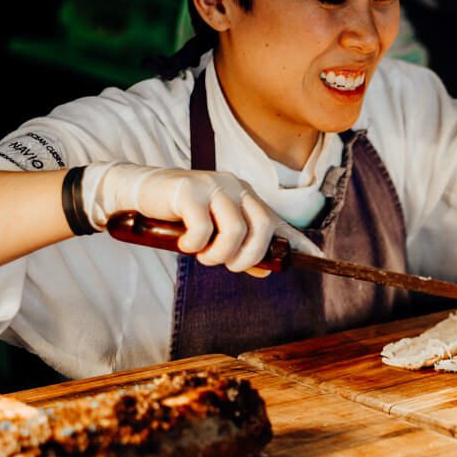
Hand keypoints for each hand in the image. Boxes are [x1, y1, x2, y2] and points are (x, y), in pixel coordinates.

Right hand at [84, 163, 320, 276]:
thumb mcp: (212, 232)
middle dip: (250, 256)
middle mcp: (236, 188)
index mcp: (245, 197)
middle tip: (229, 266)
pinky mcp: (190, 190)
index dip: (299, 242)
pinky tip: (185, 242)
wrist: (135, 193)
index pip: (278, 221)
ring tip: (202, 255)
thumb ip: (237, 247)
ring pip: (235, 231)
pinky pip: (204, 228)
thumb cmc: (177, 216)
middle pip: (263, 228)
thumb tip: (265, 270)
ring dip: (219, 254)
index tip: (320, 258)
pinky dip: (195, 244)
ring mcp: (214, 186)